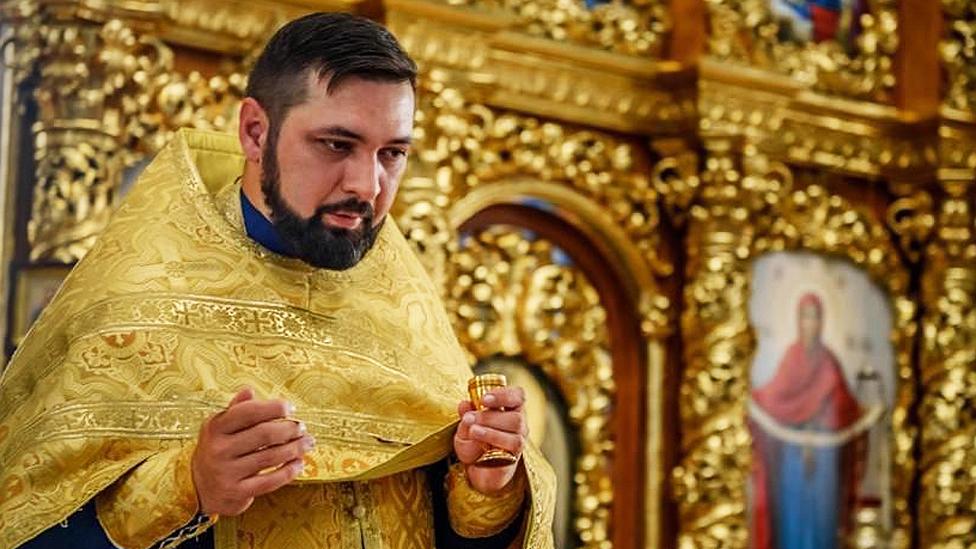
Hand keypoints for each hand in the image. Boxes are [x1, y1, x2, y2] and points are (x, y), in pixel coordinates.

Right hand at [191, 387, 313, 515]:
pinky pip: (269, 481)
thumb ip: (236, 409)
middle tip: (302, 428)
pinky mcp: (236, 493)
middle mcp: (219, 449)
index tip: (290, 408)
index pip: (248, 412)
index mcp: (215, 427)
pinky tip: (299, 463)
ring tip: (307, 443)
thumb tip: (249, 390)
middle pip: (264, 434)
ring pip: (270, 457)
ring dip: (295, 448)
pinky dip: (288, 472)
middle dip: (289, 429)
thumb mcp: (219, 427)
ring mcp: (227, 472)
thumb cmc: (217, 450)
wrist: (197, 488)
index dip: (273, 408)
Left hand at [453, 387, 527, 493]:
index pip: (517, 395)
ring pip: (515, 429)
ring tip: (473, 431)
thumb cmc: (474, 442)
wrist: (475, 469)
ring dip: (491, 429)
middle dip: (490, 415)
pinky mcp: (515, 455)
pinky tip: (480, 444)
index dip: (504, 394)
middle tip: (470, 418)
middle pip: (516, 415)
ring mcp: (519, 440)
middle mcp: (518, 424)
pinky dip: (494, 441)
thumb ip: (466, 416)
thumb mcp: (464, 428)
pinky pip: (511, 446)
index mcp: (509, 409)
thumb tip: (464, 404)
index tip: (484, 399)